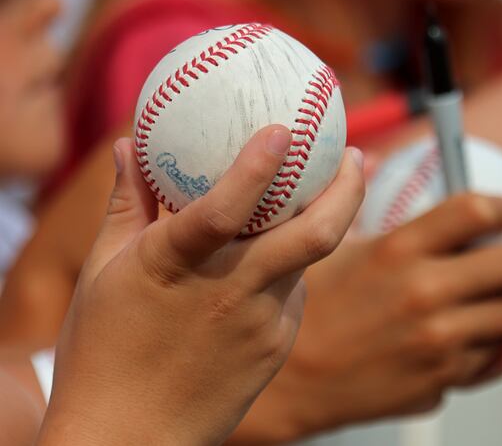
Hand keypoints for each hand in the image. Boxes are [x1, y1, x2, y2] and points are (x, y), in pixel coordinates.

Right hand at [36, 126, 364, 445]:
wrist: (131, 440)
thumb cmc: (105, 354)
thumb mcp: (103, 273)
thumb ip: (127, 204)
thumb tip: (129, 145)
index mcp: (176, 266)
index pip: (224, 210)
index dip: (257, 167)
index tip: (285, 129)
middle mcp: (230, 292)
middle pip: (312, 237)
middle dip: (347, 190)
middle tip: (356, 156)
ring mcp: (262, 324)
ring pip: (311, 262)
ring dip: (326, 223)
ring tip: (331, 192)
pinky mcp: (278, 346)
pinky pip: (296, 293)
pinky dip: (292, 268)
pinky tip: (279, 261)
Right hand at [232, 195, 501, 442]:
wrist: (293, 383)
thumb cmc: (312, 310)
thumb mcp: (329, 246)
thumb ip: (354, 201)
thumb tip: (368, 158)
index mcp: (400, 250)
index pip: (475, 211)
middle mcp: (426, 292)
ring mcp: (439, 340)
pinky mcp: (442, 379)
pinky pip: (496, 360)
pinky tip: (501, 340)